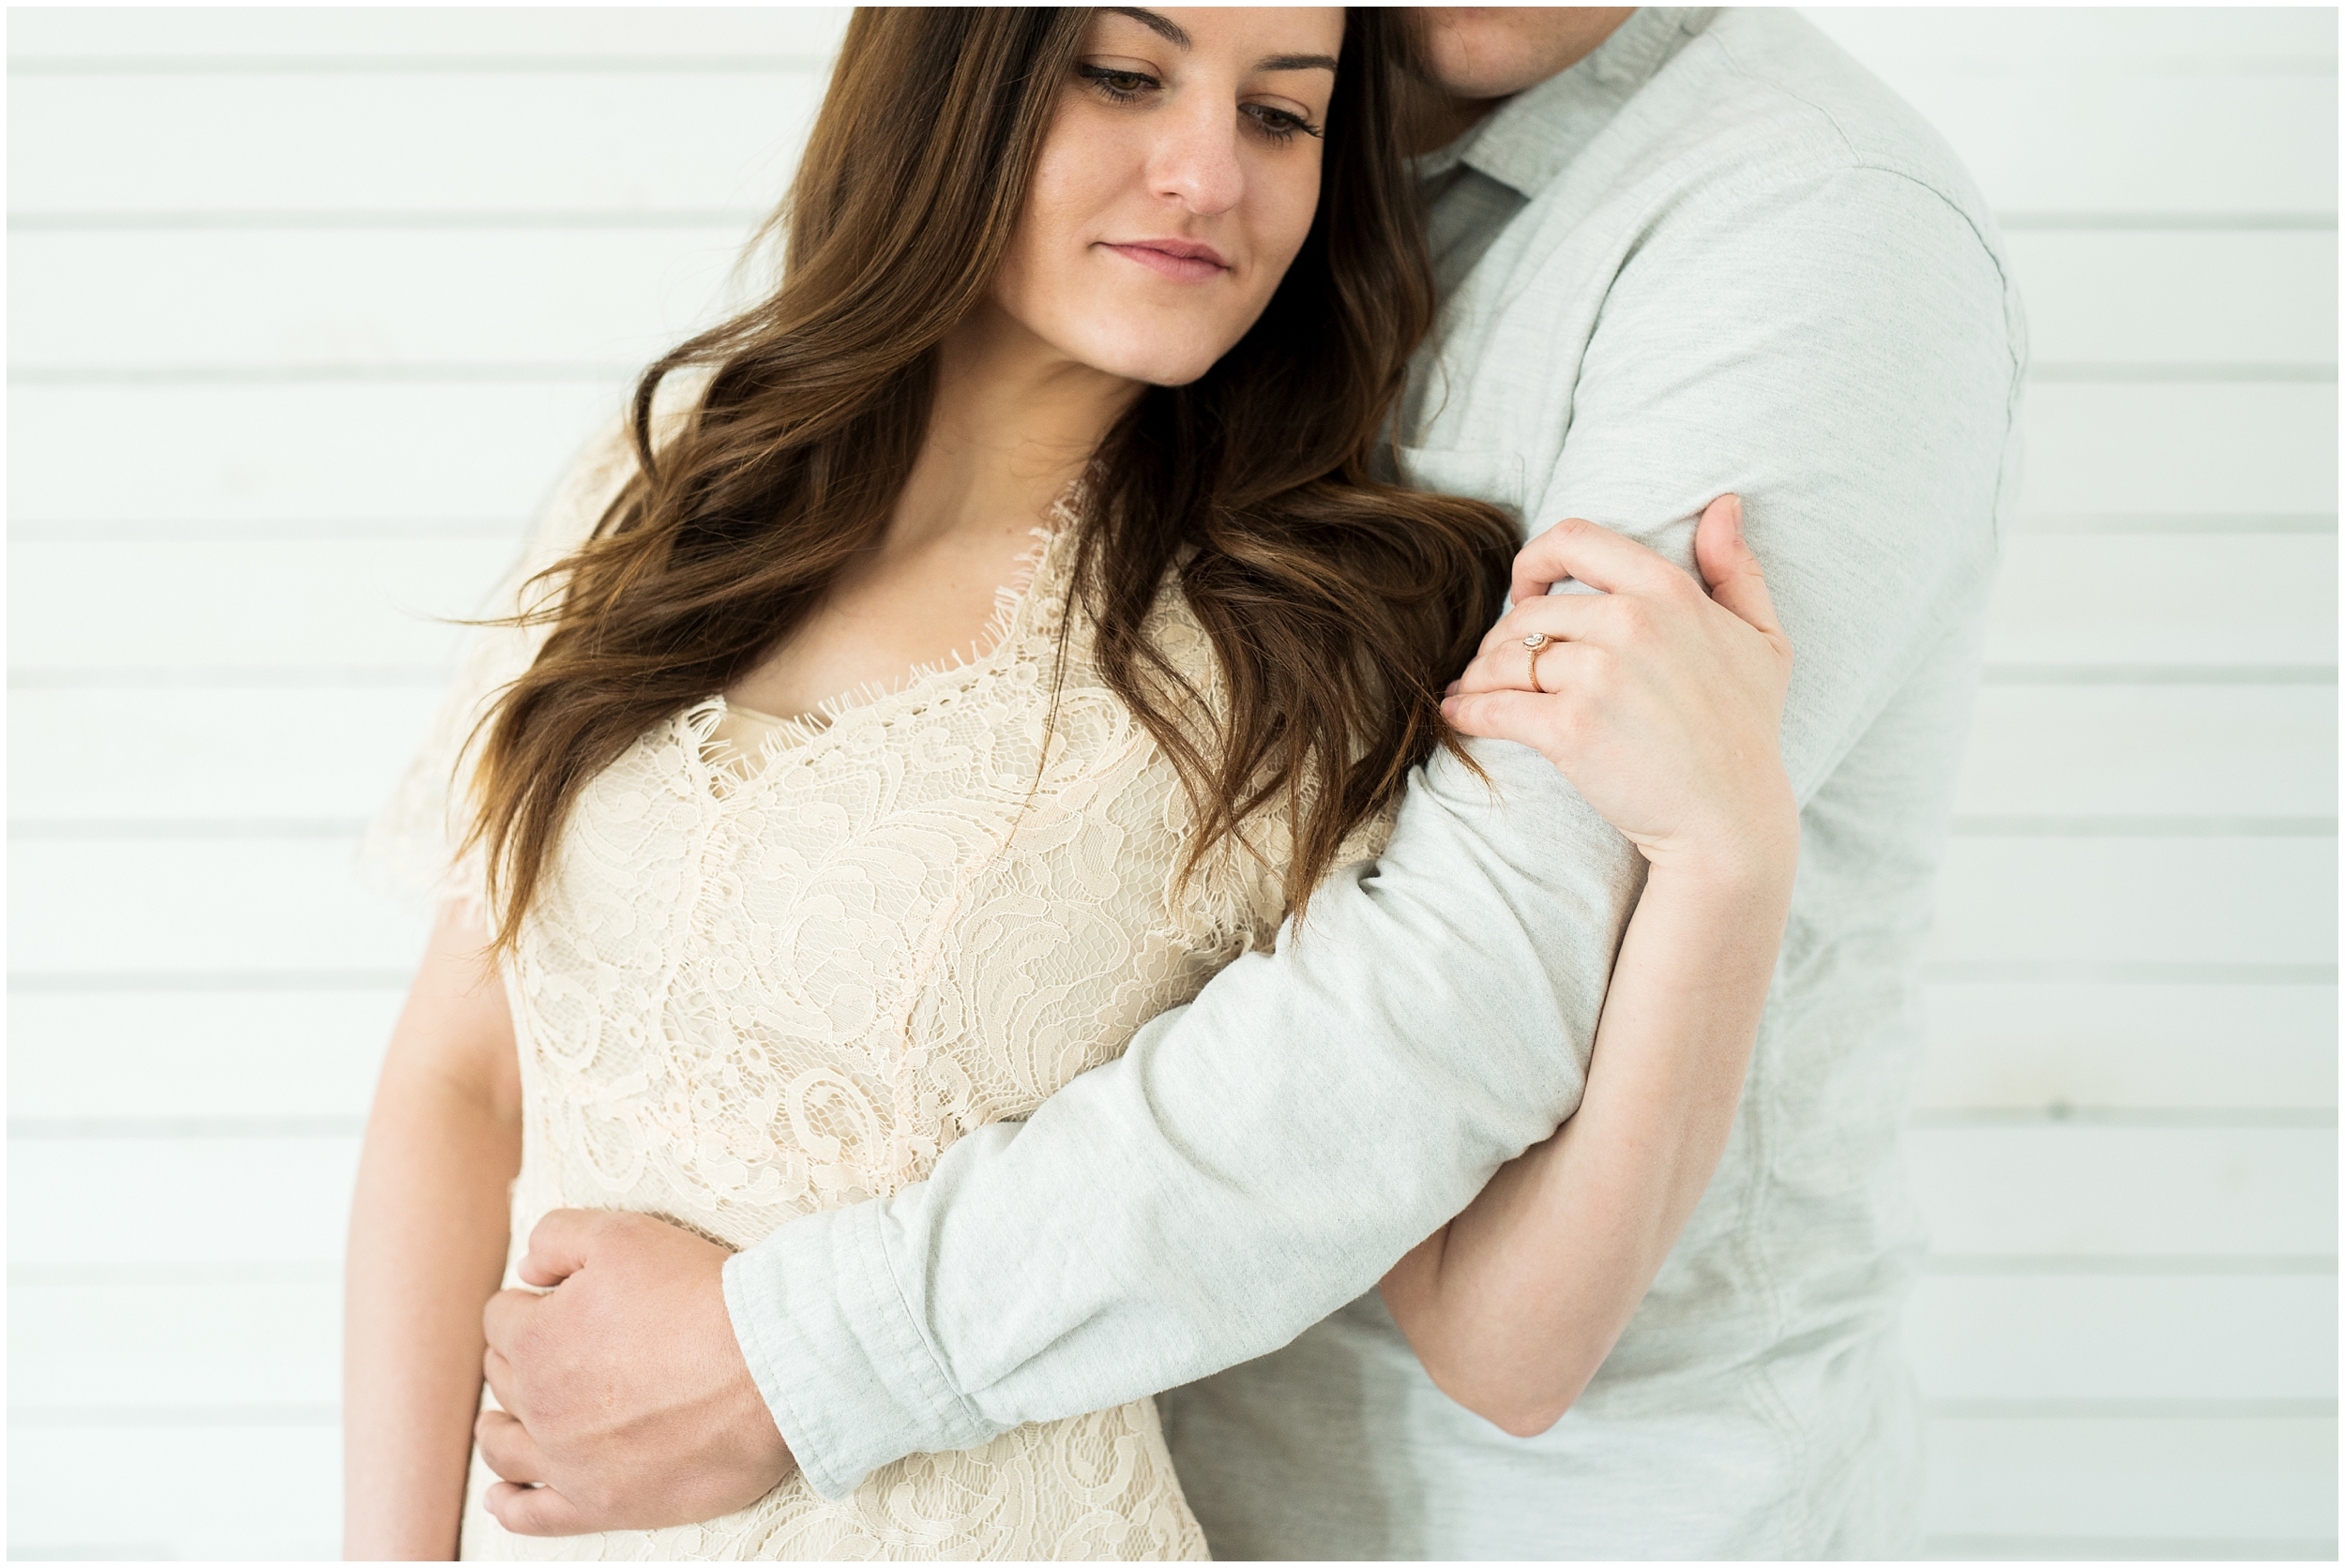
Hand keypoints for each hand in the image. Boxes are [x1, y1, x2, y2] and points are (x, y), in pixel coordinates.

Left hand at [476, 1209, 795, 1534]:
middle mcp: (540, 1405)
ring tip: (504, 1421)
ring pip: (505, 1447)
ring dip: (500, 1427)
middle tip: (558, 1346)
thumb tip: (525, 1271)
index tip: (556, 1302)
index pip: (502, 1318)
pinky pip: (534, 1515)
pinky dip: (511, 1505)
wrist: (767, 1366)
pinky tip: (502, 1496)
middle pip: (504, 1378)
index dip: (528, 1303)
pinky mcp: (602, 1503)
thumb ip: (555, 1239)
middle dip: (519, 1356)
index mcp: (537, 1339)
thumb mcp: (622, 1234)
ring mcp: (567, 1462)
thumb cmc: (699, 1296)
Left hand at [1441, 495, 1796, 881]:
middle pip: (1528, 611)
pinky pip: (1495, 707)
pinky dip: (1466, 711)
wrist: (1729, 820)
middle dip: (1502, 639)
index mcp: (1667, 591)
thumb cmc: (1746, 731)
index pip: (1574, 539)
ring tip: (1475, 692)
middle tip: (1497, 666)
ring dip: (1480, 675)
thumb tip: (1724, 504)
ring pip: (1505, 658)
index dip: (1534, 560)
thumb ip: (1736, 570)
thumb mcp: (1764, 641)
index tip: (1524, 591)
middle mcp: (1630, 623)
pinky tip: (1458, 715)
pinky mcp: (1569, 729)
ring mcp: (1598, 676)